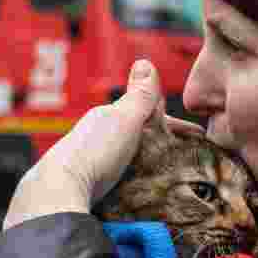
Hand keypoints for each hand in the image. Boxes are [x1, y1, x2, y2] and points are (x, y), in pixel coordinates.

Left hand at [3, 59, 204, 229]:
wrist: (60, 191)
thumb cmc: (93, 152)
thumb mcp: (124, 117)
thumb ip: (139, 94)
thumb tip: (144, 62)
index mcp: (107, 119)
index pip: (146, 116)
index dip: (173, 126)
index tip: (197, 137)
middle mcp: (97, 140)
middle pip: (137, 139)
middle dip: (161, 145)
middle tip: (188, 159)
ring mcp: (93, 166)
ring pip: (129, 163)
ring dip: (150, 167)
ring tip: (173, 180)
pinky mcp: (91, 190)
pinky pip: (121, 184)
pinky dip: (137, 186)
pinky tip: (145, 195)